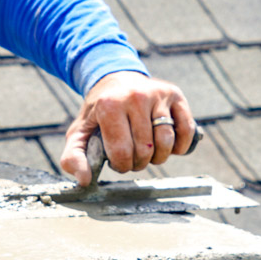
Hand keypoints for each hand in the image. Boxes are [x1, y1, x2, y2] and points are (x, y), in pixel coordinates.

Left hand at [60, 71, 195, 186]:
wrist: (115, 79)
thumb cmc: (98, 112)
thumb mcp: (79, 132)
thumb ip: (73, 157)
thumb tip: (84, 180)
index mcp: (109, 105)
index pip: (122, 151)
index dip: (121, 165)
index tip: (118, 161)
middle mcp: (135, 96)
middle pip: (145, 149)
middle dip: (139, 163)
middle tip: (133, 157)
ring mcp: (157, 94)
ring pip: (166, 141)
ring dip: (159, 157)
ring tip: (149, 154)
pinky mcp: (175, 94)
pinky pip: (186, 129)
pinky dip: (180, 146)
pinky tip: (169, 147)